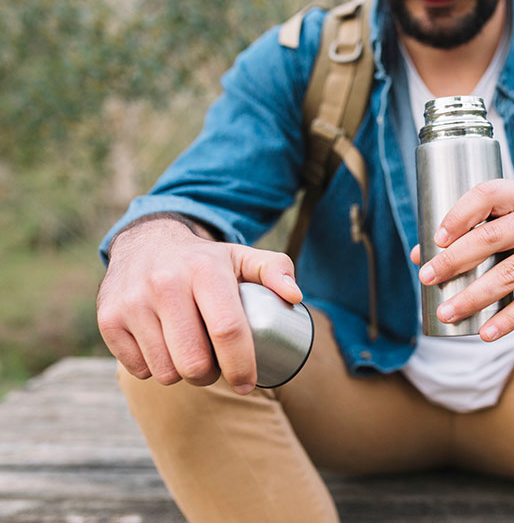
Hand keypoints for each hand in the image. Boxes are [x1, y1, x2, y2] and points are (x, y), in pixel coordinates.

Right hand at [96, 218, 301, 393]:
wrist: (146, 242)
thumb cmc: (205, 261)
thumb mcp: (242, 257)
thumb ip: (275, 271)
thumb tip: (295, 297)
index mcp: (204, 270)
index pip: (228, 330)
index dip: (241, 366)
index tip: (247, 383)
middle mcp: (164, 284)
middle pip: (195, 362)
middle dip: (212, 376)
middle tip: (217, 366)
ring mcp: (132, 302)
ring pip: (166, 372)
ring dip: (183, 374)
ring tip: (191, 353)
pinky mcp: (108, 319)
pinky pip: (138, 370)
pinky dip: (154, 368)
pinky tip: (163, 347)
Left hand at [410, 178, 513, 341]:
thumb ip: (474, 232)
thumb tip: (420, 255)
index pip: (487, 194)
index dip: (458, 215)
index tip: (435, 240)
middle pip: (492, 237)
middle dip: (454, 260)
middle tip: (427, 278)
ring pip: (509, 273)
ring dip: (473, 296)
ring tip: (447, 311)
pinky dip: (506, 319)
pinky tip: (485, 332)